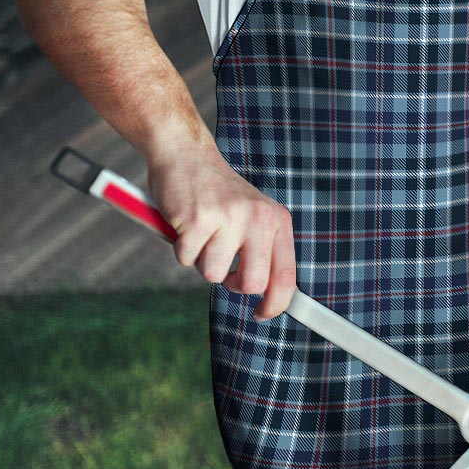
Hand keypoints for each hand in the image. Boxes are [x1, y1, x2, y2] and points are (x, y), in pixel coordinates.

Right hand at [147, 147, 295, 321]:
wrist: (186, 155)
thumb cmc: (217, 194)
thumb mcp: (253, 216)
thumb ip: (262, 250)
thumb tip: (268, 296)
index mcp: (276, 220)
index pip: (286, 275)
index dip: (276, 304)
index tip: (262, 314)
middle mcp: (258, 218)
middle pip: (253, 283)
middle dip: (233, 284)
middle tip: (223, 265)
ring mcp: (229, 218)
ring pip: (213, 274)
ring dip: (202, 260)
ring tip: (202, 232)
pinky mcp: (198, 220)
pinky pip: (186, 259)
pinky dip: (181, 248)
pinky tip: (186, 224)